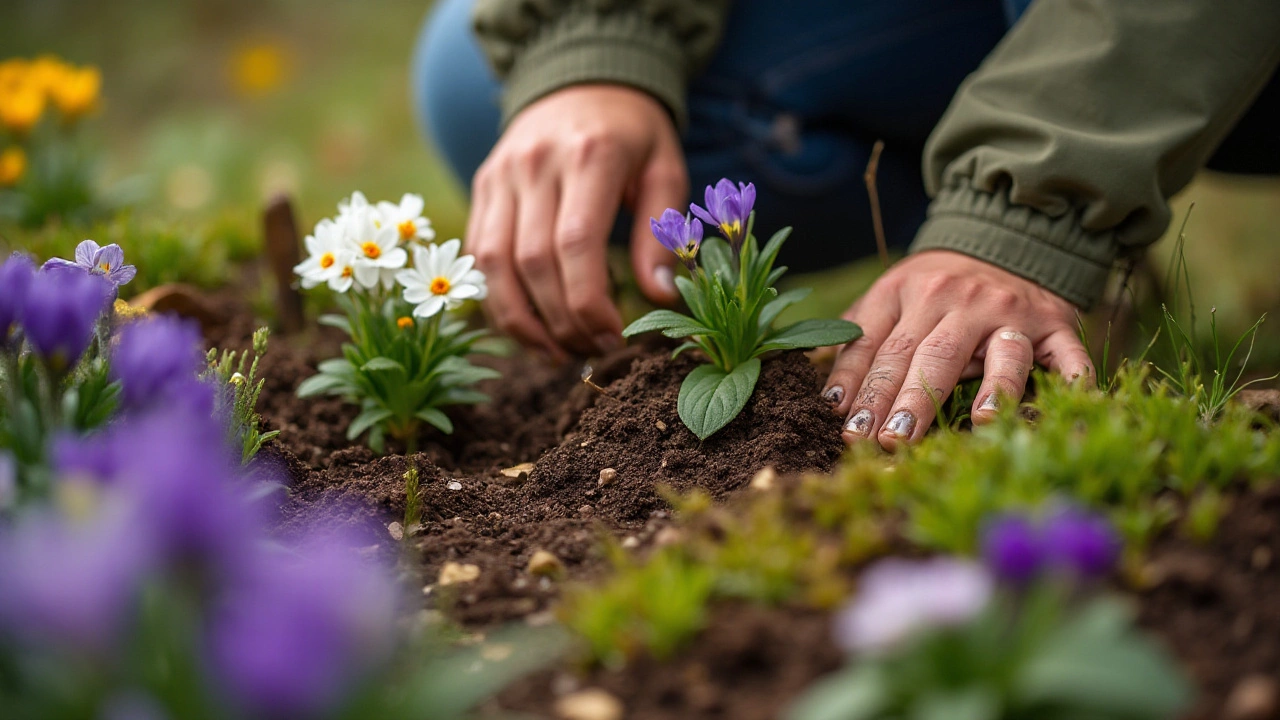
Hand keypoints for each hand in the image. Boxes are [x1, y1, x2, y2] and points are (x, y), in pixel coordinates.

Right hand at [465, 84, 687, 360]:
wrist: (580, 77)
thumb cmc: (633, 135)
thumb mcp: (666, 170)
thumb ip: (662, 234)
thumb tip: (661, 298)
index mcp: (591, 155)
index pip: (576, 244)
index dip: (589, 303)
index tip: (614, 338)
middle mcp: (537, 162)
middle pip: (533, 263)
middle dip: (561, 321)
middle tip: (594, 351)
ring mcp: (501, 174)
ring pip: (492, 265)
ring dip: (522, 322)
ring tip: (558, 352)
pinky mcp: (482, 186)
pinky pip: (478, 255)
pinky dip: (499, 300)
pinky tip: (530, 328)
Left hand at [823, 250, 1093, 450]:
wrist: (1005, 238)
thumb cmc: (935, 288)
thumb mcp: (889, 297)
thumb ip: (856, 340)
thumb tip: (825, 397)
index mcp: (905, 291)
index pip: (875, 344)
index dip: (857, 385)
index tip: (842, 423)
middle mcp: (958, 299)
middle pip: (927, 355)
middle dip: (905, 401)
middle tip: (887, 442)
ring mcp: (1009, 312)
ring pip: (998, 356)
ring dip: (990, 392)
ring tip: (977, 424)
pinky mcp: (1055, 325)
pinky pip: (1067, 356)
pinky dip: (1070, 380)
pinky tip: (1059, 409)